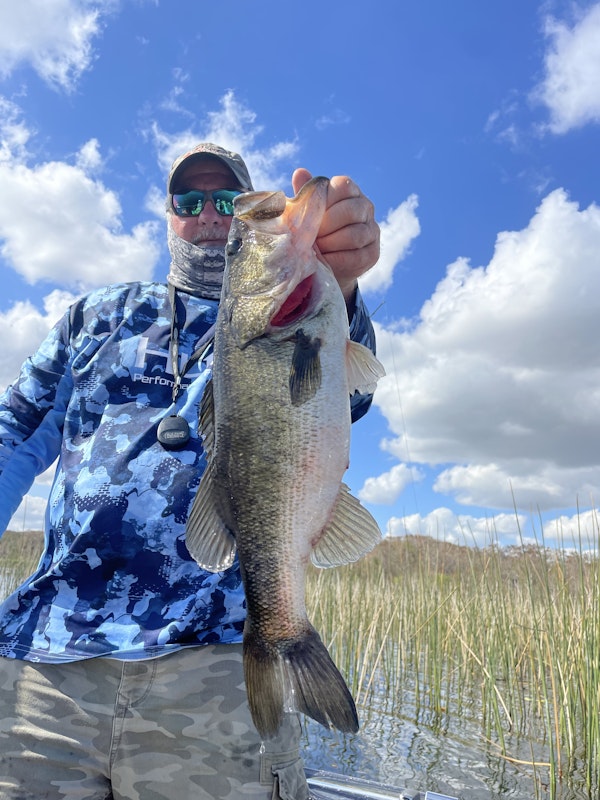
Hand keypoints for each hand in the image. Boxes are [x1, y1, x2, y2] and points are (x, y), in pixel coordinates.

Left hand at [292, 169, 379, 303]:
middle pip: (350, 211)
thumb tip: (300, 172)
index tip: (311, 214)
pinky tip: (323, 262)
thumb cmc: (315, 231)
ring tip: (315, 249)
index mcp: (350, 191)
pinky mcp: (373, 253)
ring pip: (355, 235)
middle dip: (326, 225)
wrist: (326, 263)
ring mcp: (372, 230)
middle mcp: (366, 207)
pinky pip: (356, 257)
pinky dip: (336, 261)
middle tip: (310, 236)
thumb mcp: (309, 213)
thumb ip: (307, 196)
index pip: (343, 185)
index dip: (325, 200)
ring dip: (330, 244)